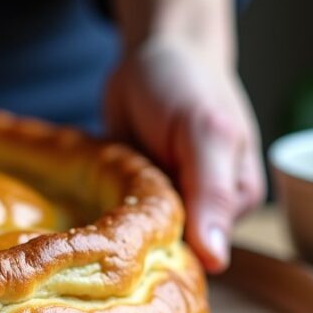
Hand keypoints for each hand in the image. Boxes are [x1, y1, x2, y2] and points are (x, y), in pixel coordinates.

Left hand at [104, 34, 264, 271]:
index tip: (127, 246)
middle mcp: (201, 214)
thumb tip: (216, 259)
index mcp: (232, 206)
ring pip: (132, 240)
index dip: (162, 255)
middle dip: (132, 245)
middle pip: (162, 251)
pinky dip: (94, 214)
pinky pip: (110, 220)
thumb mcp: (205, 133)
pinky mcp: (130, 197)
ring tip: (92, 207)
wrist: (153, 53)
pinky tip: (80, 203)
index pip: (198, 255)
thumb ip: (213, 193)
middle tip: (102, 221)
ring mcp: (163, 206)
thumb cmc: (187, 84)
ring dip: (108, 230)